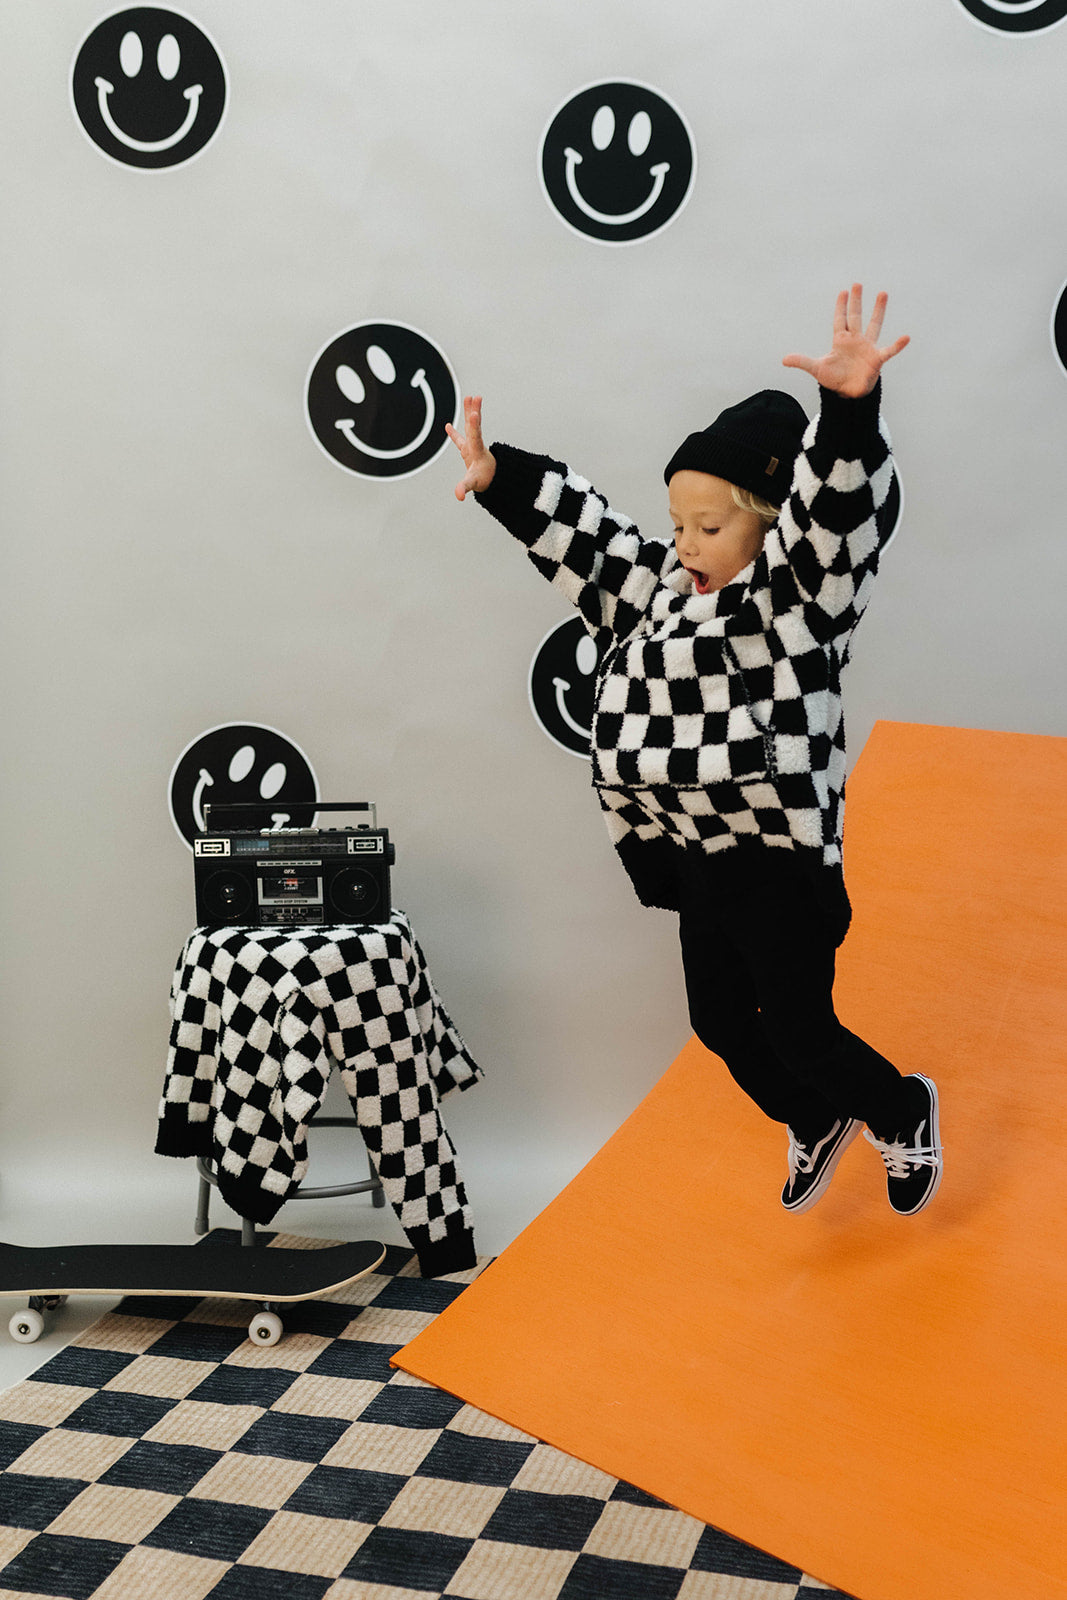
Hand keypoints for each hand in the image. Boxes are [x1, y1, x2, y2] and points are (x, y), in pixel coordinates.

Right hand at [445, 395, 496, 500]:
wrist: (492, 481)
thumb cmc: (484, 480)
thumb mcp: (473, 483)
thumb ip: (464, 487)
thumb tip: (458, 495)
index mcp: (477, 451)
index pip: (475, 436)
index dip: (474, 425)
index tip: (475, 413)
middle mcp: (475, 445)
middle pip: (474, 425)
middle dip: (474, 411)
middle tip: (475, 397)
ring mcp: (472, 446)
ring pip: (470, 426)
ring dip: (469, 412)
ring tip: (470, 397)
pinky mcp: (468, 450)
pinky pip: (460, 438)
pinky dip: (454, 433)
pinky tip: (447, 425)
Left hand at [782, 284, 908, 397]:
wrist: (849, 393)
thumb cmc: (834, 379)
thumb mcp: (817, 369)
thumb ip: (802, 362)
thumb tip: (784, 359)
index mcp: (841, 341)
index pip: (840, 319)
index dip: (841, 306)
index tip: (843, 291)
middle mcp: (855, 340)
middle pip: (856, 316)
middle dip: (856, 301)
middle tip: (857, 284)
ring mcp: (867, 348)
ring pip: (874, 325)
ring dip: (878, 310)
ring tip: (882, 294)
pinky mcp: (876, 359)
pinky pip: (889, 350)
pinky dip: (897, 345)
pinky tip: (906, 337)